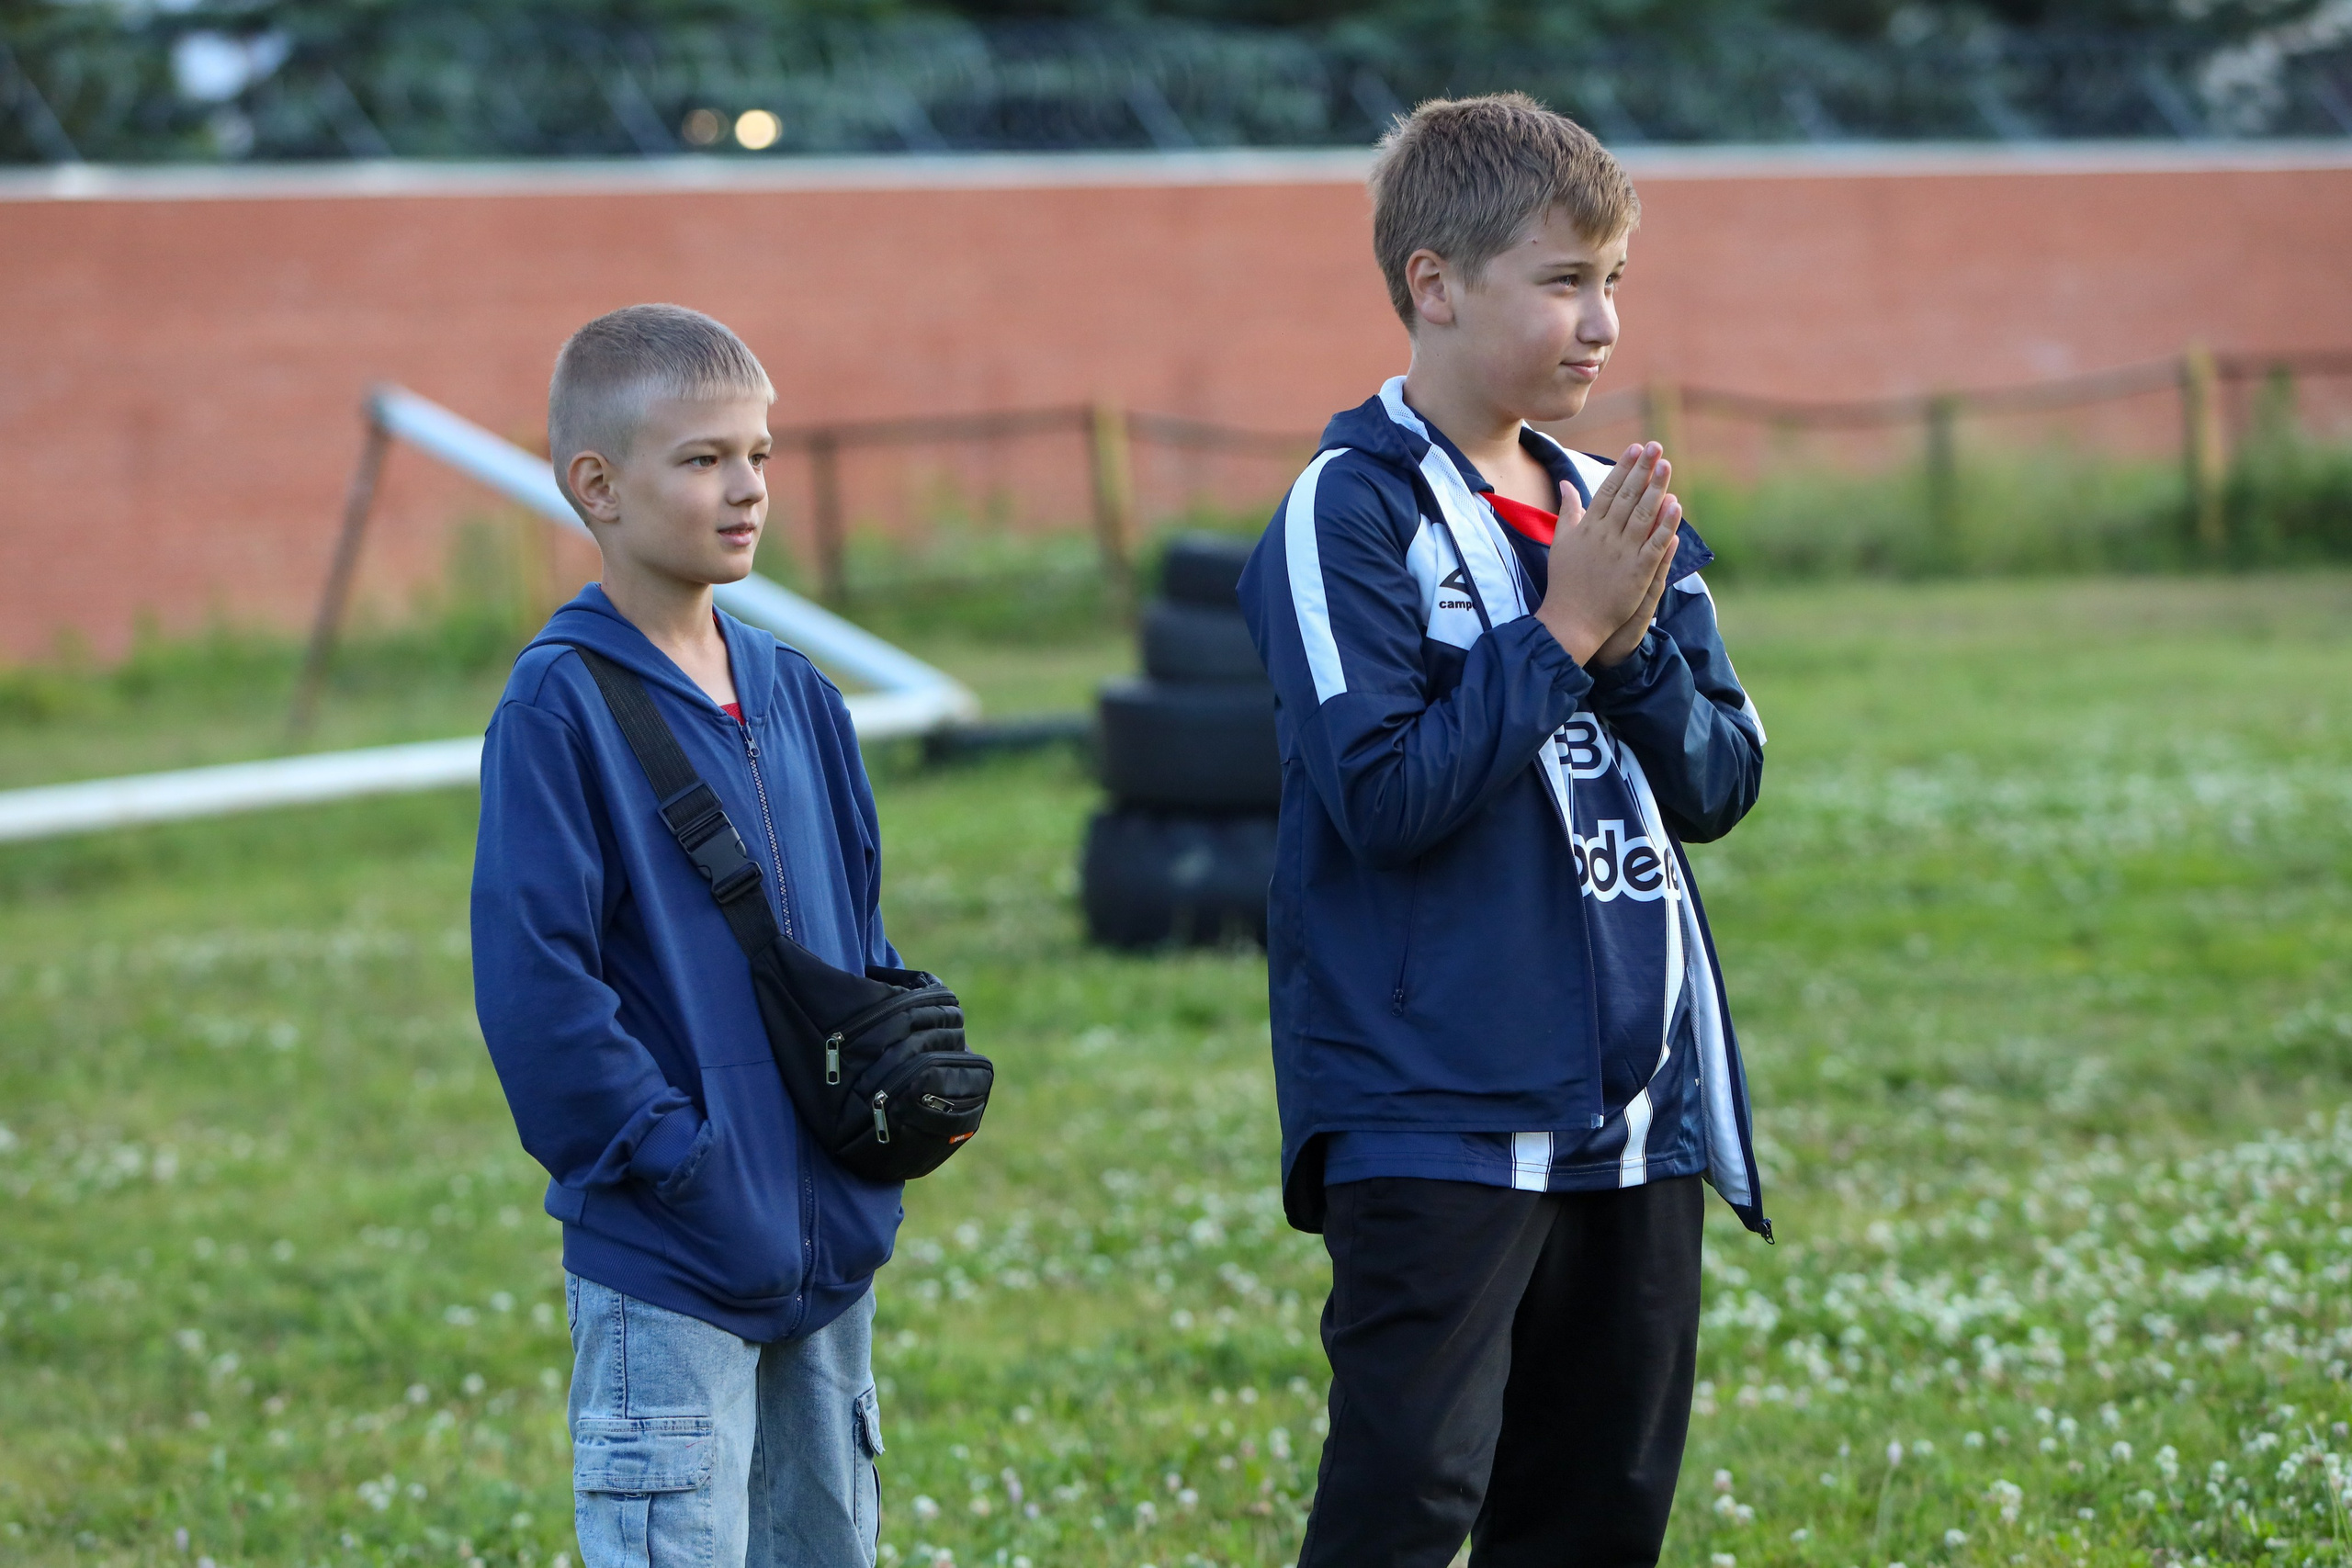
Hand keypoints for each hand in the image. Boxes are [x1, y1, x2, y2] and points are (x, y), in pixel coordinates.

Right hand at [1534, 442, 1678, 665]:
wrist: (1571, 620)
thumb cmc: (1564, 582)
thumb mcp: (1560, 541)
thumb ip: (1568, 511)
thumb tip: (1566, 483)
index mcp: (1588, 527)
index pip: (1609, 489)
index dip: (1623, 467)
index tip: (1636, 448)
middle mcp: (1606, 536)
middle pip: (1628, 496)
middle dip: (1642, 469)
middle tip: (1656, 447)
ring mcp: (1623, 553)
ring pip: (1643, 515)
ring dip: (1656, 489)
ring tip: (1666, 466)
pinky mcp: (1637, 572)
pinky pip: (1655, 544)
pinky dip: (1666, 525)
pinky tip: (1676, 506)